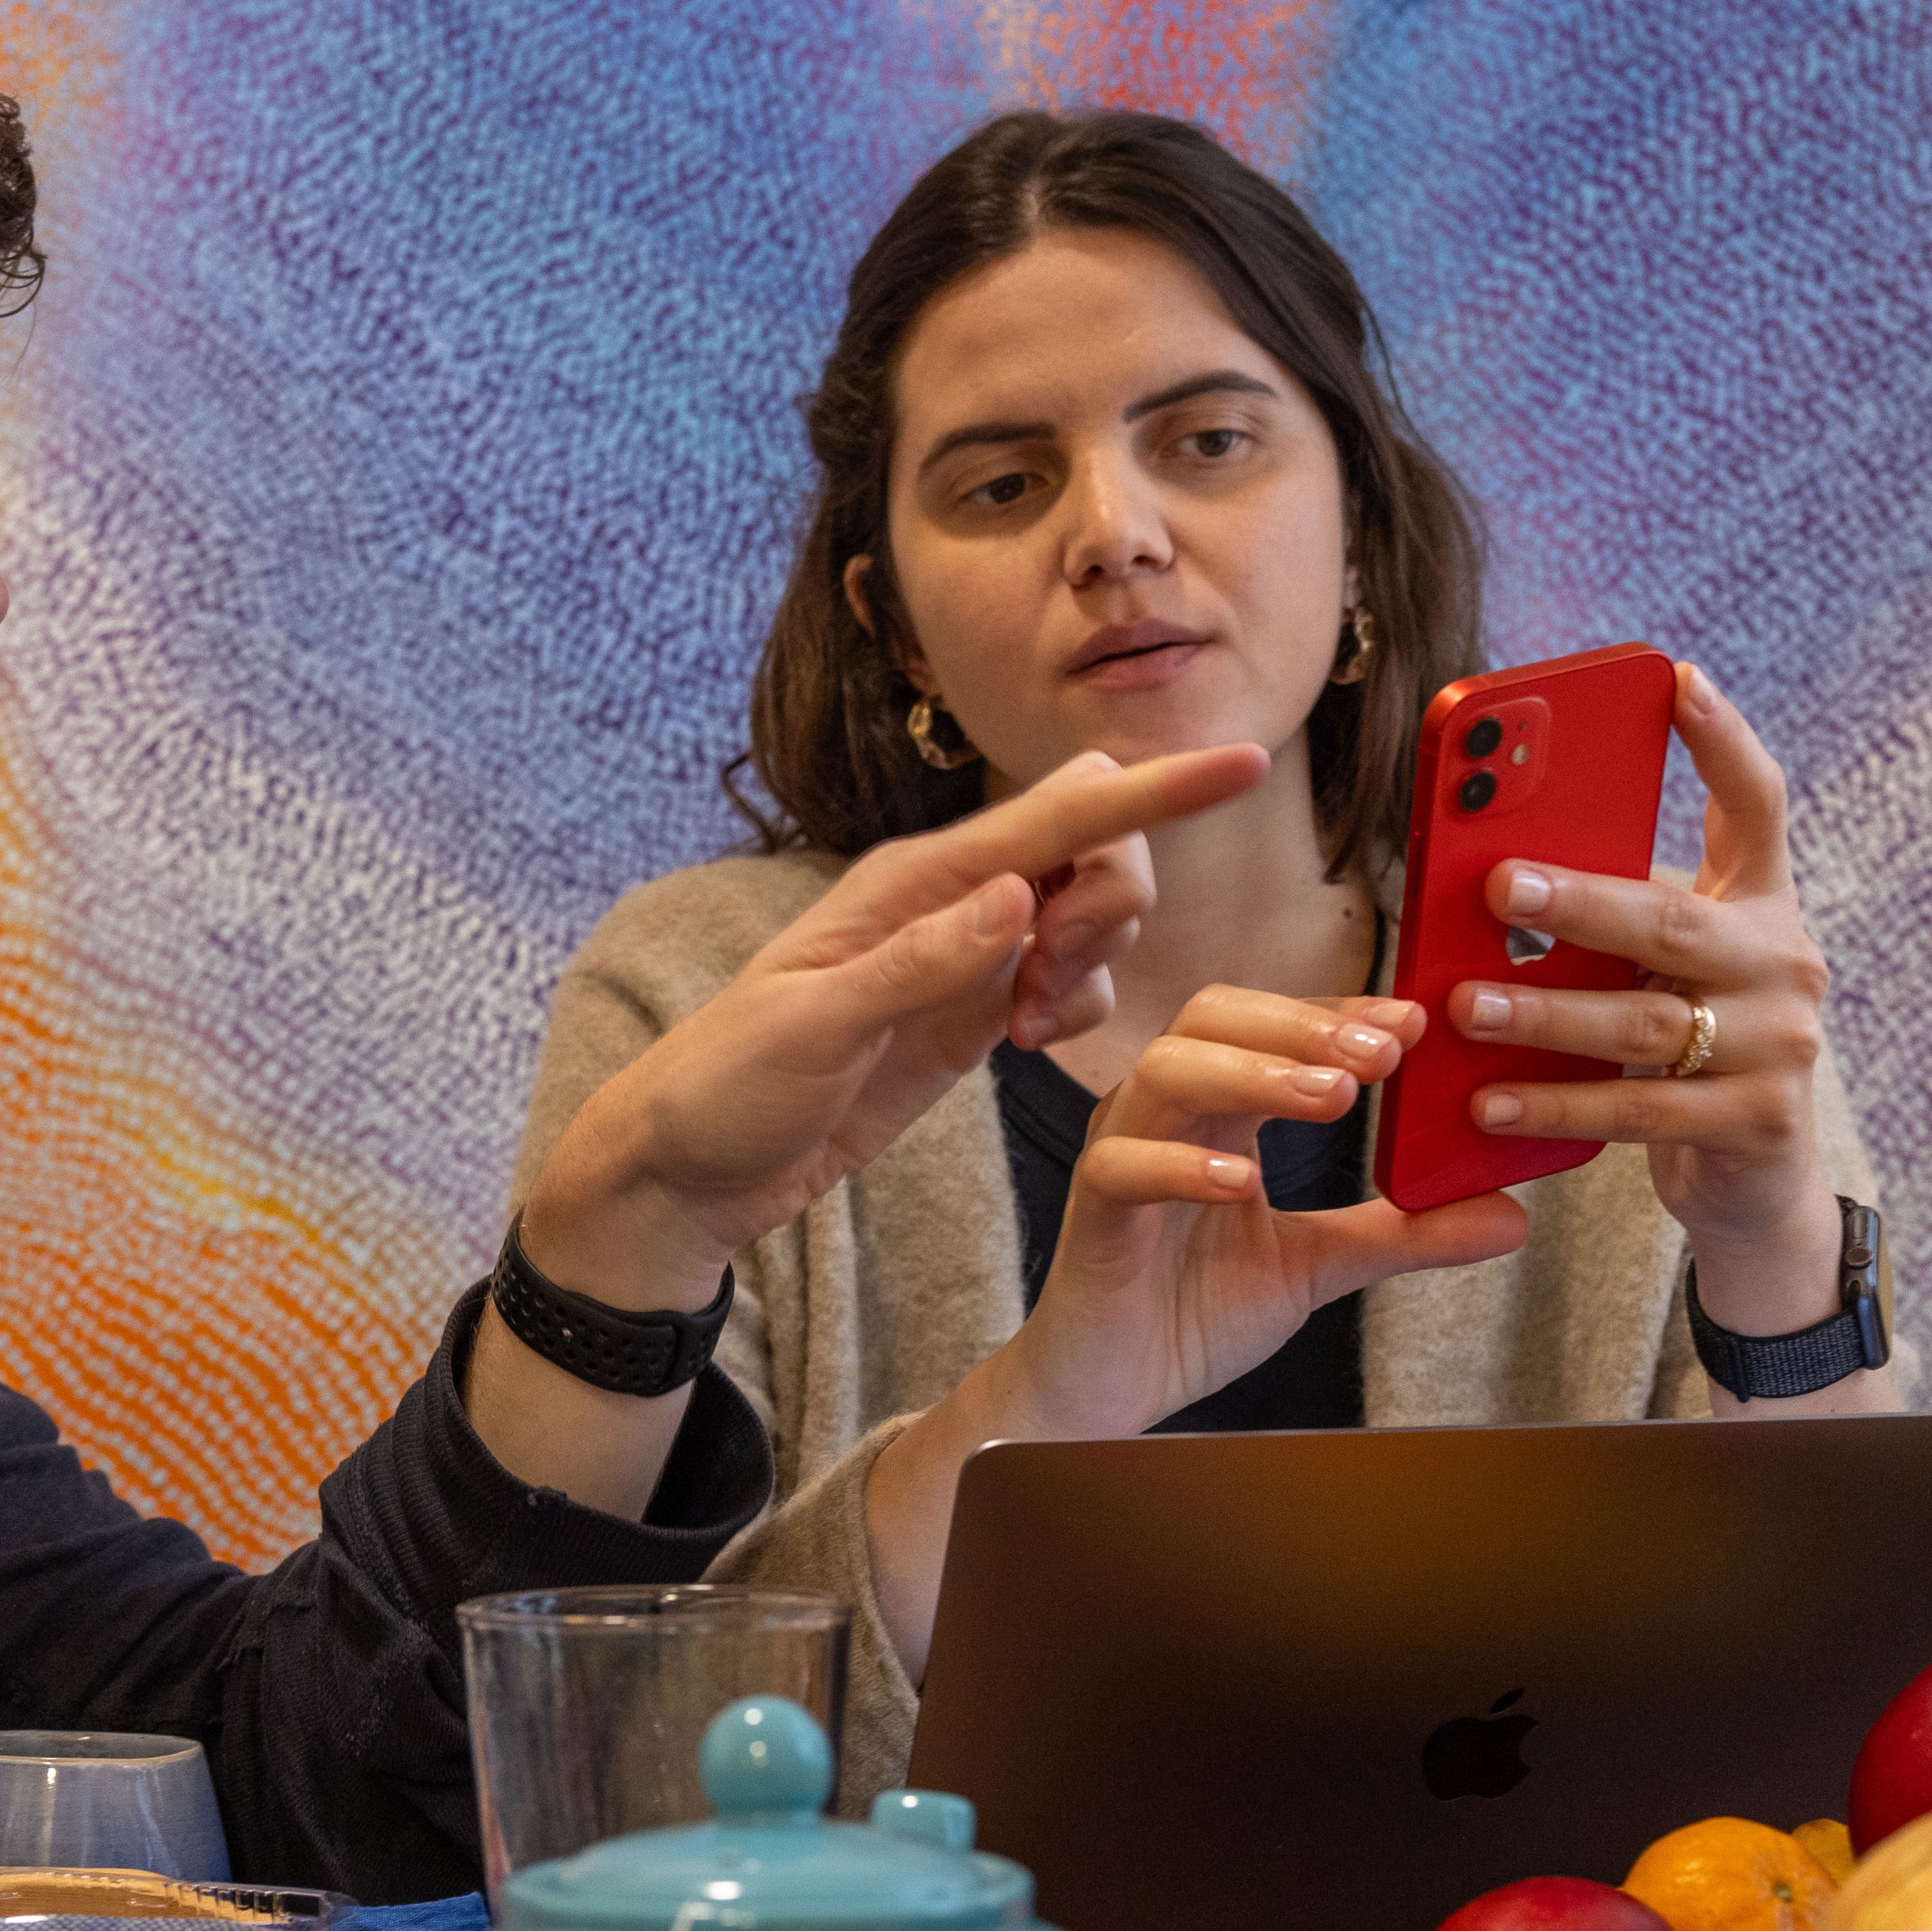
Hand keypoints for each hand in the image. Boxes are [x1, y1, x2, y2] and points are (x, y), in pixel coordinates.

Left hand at [523, 744, 1270, 1308]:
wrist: (688, 1166)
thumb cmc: (727, 1089)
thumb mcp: (814, 1028)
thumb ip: (920, 963)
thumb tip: (1017, 895)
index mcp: (911, 882)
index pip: (1054, 818)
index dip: (1156, 792)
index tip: (1243, 764)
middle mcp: (948, 900)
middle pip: (1094, 847)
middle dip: (1116, 900)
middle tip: (1045, 983)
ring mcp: (963, 953)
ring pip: (1090, 914)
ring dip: (1092, 963)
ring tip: (1017, 1028)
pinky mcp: (971, 1011)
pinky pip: (1066, 981)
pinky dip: (1071, 1007)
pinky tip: (1018, 1044)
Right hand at [1002, 987, 1528, 1441]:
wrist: (1113, 1390)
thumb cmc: (1191, 1311)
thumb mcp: (1317, 1265)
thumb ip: (1402, 1232)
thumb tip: (1511, 1214)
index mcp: (1215, 1110)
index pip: (1273, 1025)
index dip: (1341, 1013)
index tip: (1415, 1024)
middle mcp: (1162, 1115)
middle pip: (1213, 1018)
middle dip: (1303, 1023)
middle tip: (1385, 1053)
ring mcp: (1120, 1156)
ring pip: (1166, 1072)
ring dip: (1254, 1074)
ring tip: (1333, 1097)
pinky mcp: (1092, 1215)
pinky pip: (1122, 1167)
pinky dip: (1180, 1167)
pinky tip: (1242, 1182)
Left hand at [1442, 663, 1839, 1330]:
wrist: (1755, 1177)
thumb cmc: (1684, 1048)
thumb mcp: (1657, 971)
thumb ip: (1609, 924)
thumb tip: (1486, 871)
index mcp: (1761, 905)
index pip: (1758, 805)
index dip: (1722, 740)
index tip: (1677, 679)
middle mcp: (1784, 964)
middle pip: (1671, 921)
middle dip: (1578, 902)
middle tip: (1497, 886)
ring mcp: (1782, 1046)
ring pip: (1645, 1023)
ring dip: (1545, 1014)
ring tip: (1464, 1005)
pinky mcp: (1757, 1122)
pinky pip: (1640, 1109)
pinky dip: (1557, 1104)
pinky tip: (1487, 1101)